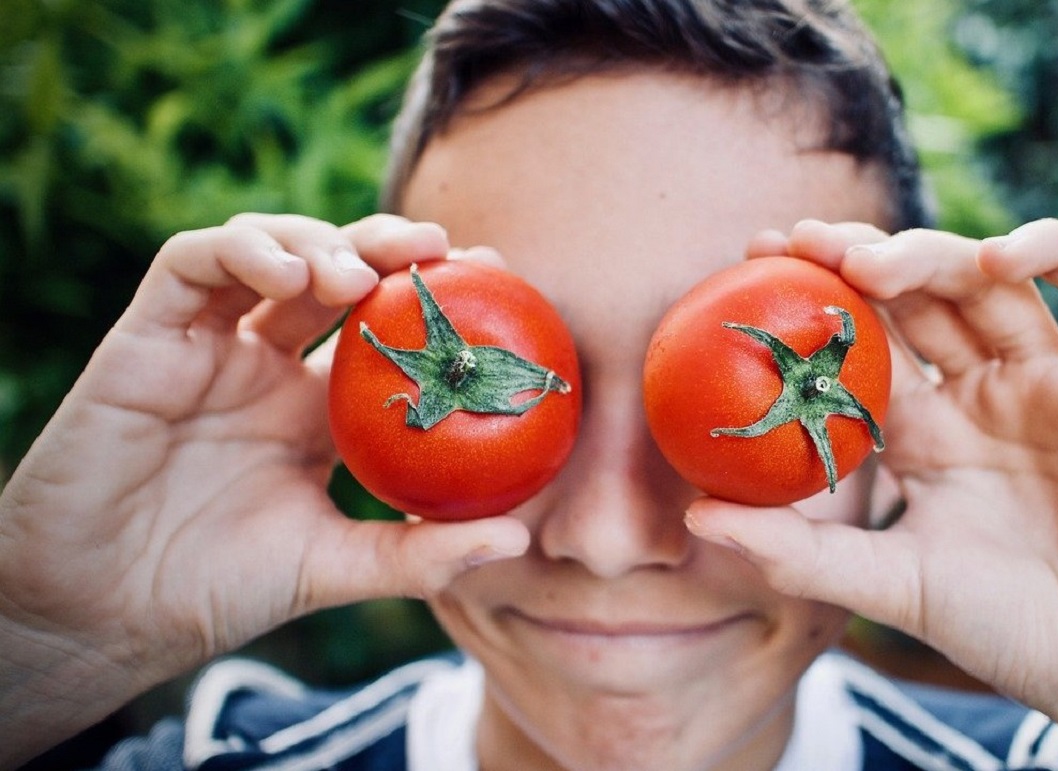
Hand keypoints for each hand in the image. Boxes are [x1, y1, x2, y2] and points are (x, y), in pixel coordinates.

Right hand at [0, 214, 528, 765]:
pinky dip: (240, 251)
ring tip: (360, 274)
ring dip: (318, 243)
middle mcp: (265, 366)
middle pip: (335, 274)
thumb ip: (420, 556)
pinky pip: (189, 265)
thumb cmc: (219, 591)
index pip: (384, 328)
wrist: (104, 615)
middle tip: (439, 247)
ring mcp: (207, 347)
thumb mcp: (335, 568)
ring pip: (267, 251)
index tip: (495, 276)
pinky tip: (288, 278)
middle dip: (386, 246)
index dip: (434, 296)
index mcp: (316, 409)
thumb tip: (521, 542)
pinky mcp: (146, 339)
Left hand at [687, 219, 1057, 766]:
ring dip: (934, 254)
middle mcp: (985, 394)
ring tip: (870, 262)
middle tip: (800, 243)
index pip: (866, 341)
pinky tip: (1002, 256)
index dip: (815, 297)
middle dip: (861, 257)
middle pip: (922, 295)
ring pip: (994, 281)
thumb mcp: (888, 585)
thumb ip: (799, 552)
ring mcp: (1052, 382)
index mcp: (929, 432)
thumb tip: (694, 522)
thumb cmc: (1006, 631)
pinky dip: (1056, 253)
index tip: (753, 262)